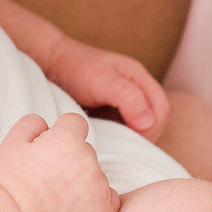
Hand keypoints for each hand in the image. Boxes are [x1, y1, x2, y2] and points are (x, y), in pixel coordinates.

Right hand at [0, 113, 119, 211]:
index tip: (52, 149)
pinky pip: (109, 198)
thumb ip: (32, 123)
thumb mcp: (12, 142)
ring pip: (96, 175)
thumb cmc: (12, 184)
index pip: (75, 123)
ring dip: (84, 181)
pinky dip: (97, 202)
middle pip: (86, 150)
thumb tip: (48, 124)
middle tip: (49, 179)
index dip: (62, 134)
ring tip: (58, 199)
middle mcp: (89, 159)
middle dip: (71, 159)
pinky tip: (75, 209)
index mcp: (68, 138)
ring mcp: (100, 187)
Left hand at [37, 38, 170, 141]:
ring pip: (141, 125)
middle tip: (124, 146)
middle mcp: (135, 88)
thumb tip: (148, 122)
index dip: (152, 127)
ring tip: (115, 143)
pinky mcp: (112, 110)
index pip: (161, 109)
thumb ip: (128, 97)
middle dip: (145, 134)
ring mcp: (124, 100)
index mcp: (138, 77)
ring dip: (133, 137)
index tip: (132, 139)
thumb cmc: (75, 69)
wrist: (50, 65)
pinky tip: (107, 138)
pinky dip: (121, 136)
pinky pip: (125, 127)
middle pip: (155, 118)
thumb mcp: (101, 81)